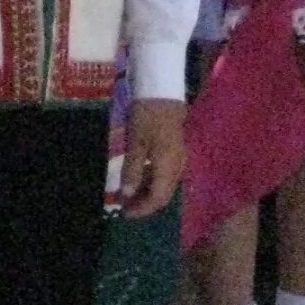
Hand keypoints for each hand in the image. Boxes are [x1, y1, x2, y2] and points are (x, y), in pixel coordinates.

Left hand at [118, 99, 185, 218]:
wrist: (162, 90)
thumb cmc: (146, 115)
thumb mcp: (135, 143)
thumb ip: (132, 171)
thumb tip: (127, 196)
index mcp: (168, 167)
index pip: (157, 199)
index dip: (142, 209)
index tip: (125, 213)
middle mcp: (178, 167)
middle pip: (164, 195)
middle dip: (145, 204)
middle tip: (126, 207)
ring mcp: (179, 159)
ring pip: (165, 186)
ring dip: (148, 193)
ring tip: (129, 195)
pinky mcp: (176, 151)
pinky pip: (166, 175)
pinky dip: (152, 181)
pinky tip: (139, 178)